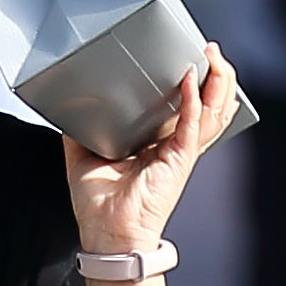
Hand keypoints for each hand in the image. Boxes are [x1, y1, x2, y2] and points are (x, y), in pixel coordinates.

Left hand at [73, 44, 245, 253]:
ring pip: (212, 112)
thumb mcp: (82, 155)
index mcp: (158, 144)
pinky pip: (192, 125)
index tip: (189, 57)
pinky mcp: (178, 159)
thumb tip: (69, 106)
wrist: (107, 235)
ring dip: (216, 82)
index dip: (193, 83)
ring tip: (212, 56)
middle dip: (215, 76)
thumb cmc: (100, 205)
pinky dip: (192, 101)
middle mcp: (174, 146)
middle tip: (209, 50)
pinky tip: (189, 79)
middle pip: (209, 105)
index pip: (185, 107)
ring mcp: (180, 152)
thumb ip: (80, 128)